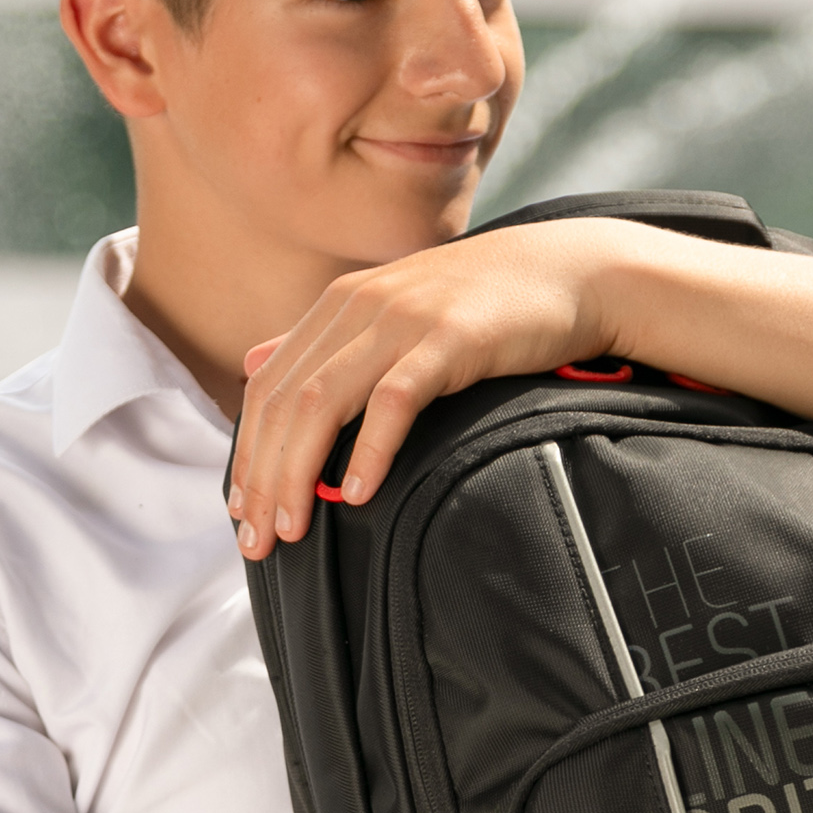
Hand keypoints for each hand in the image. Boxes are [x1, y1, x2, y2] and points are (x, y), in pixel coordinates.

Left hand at [228, 218, 634, 558]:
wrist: (570, 273)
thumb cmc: (484, 305)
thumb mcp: (392, 311)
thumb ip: (322, 340)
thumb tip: (251, 363)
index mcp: (339, 305)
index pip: (267, 386)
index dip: (246, 452)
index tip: (242, 513)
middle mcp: (360, 307)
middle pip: (284, 401)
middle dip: (262, 476)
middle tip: (259, 540)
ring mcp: (404, 319)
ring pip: (323, 401)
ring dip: (298, 471)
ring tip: (294, 527)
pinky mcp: (451, 337)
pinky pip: (394, 398)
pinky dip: (369, 448)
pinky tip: (357, 493)